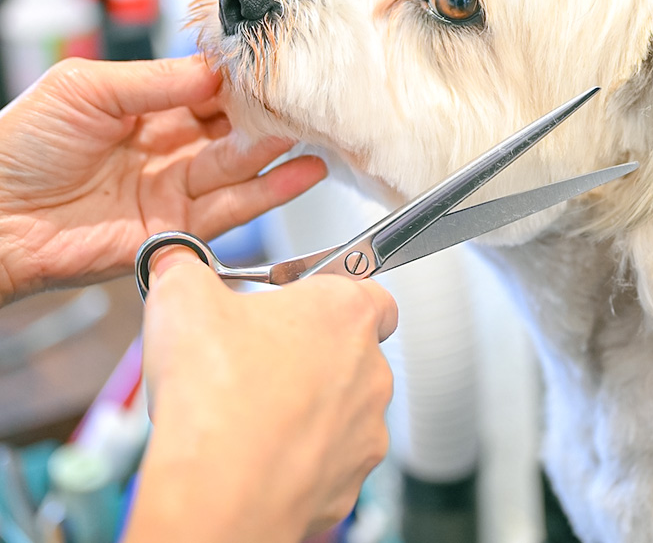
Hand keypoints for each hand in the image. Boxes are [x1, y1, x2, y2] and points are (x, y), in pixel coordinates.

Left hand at [0, 56, 326, 303]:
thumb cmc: (19, 148)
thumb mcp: (84, 89)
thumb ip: (154, 80)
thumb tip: (216, 70)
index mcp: (144, 110)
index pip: (207, 90)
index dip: (239, 80)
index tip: (274, 66)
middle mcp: (166, 150)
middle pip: (231, 128)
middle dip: (266, 113)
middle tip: (303, 98)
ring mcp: (174, 191)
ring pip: (239, 166)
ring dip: (275, 148)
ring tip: (308, 129)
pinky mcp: (178, 231)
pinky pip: (233, 208)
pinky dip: (271, 191)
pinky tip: (303, 171)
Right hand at [126, 253, 397, 542]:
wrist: (219, 492)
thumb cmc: (216, 396)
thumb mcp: (182, 298)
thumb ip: (186, 270)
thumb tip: (177, 264)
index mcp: (345, 312)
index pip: (369, 289)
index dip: (331, 295)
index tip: (298, 305)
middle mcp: (370, 369)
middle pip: (351, 351)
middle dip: (309, 354)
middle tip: (258, 361)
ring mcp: (366, 428)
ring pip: (342, 409)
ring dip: (308, 408)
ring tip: (251, 412)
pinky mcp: (350, 480)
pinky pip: (330, 460)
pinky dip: (301, 457)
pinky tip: (258, 453)